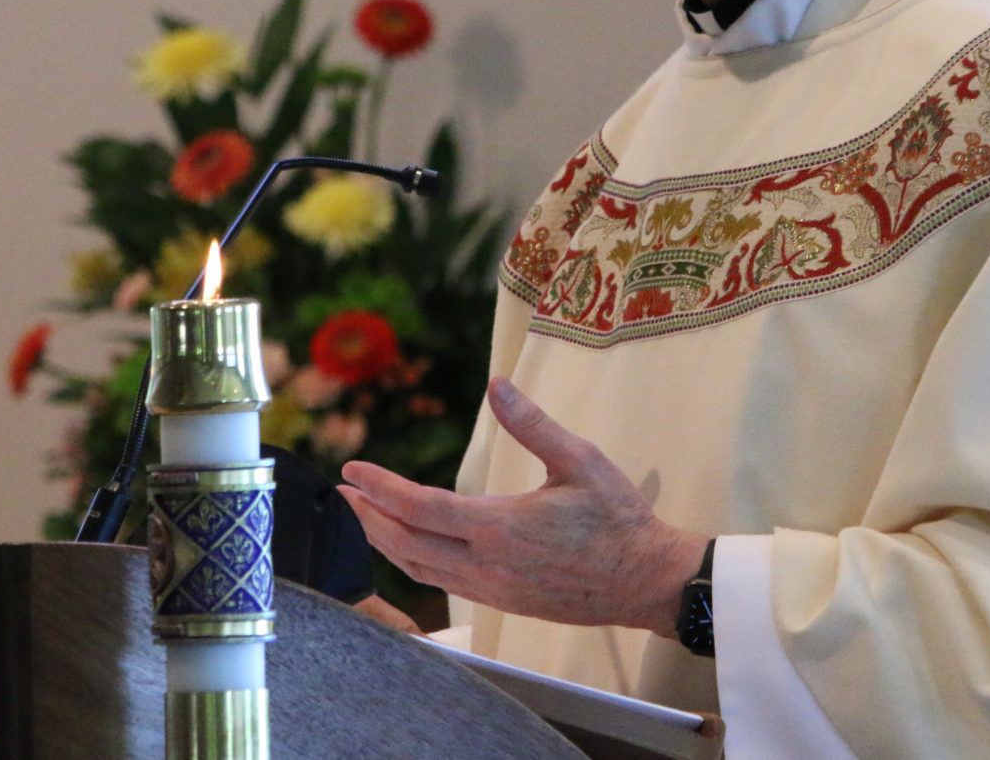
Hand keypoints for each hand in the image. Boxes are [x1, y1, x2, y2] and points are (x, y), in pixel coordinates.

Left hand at [338, 376, 706, 635]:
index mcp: (499, 526)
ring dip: (385, 542)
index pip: (419, 507)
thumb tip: (496, 386)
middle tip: (344, 493)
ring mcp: (491, 589)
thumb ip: (532, 424)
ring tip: (364, 517)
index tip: (352, 471)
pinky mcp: (502, 602)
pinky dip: (412, 563)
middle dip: (368, 517)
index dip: (380, 488)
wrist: (646, 581)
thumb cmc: (619, 519)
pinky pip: (441, 584)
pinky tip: (409, 549)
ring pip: (419, 569)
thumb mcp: (581, 460)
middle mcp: (486, 564)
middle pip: (405, 543)